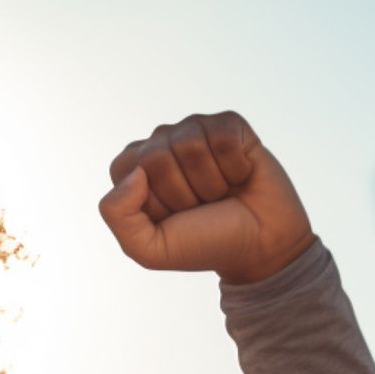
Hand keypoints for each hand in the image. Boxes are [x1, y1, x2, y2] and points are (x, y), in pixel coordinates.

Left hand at [96, 110, 316, 284]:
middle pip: (158, 157)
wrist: (258, 245)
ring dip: (210, 182)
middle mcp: (159, 143)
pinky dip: (235, 166)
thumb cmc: (201, 243)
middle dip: (182, 194)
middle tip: (200, 205)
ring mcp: (194, 130)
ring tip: (218, 192)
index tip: (171, 217)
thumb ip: (116, 214)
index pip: (126, 170)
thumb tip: (136, 173)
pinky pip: (224, 137)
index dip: (153, 202)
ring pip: (191, 145)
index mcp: (131, 169)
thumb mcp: (148, 248)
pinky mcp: (229, 125)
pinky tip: (238, 176)